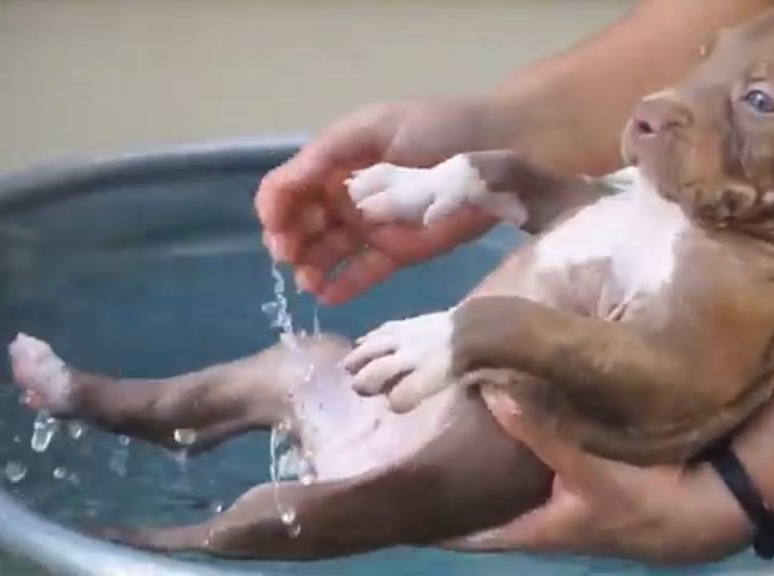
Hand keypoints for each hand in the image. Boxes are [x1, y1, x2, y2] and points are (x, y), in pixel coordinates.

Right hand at [255, 97, 514, 304]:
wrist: (498, 152)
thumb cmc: (438, 128)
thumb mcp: (375, 126)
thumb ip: (327, 153)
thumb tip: (282, 187)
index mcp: (337, 162)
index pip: (290, 188)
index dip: (275, 208)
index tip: (276, 225)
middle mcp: (347, 196)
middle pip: (302, 224)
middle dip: (289, 241)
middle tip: (290, 254)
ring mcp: (372, 227)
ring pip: (326, 252)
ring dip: (310, 268)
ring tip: (308, 280)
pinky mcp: (399, 252)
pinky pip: (363, 273)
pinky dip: (342, 285)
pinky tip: (326, 295)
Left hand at [445, 387, 751, 564]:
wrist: (703, 513)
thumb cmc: (640, 504)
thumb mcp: (586, 469)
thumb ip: (539, 430)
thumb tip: (490, 390)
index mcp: (532, 531)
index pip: (467, 534)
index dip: (431, 522)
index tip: (393, 505)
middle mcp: (541, 524)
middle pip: (484, 511)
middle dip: (454, 487)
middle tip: (416, 455)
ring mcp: (562, 509)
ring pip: (510, 491)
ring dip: (485, 470)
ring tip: (453, 435)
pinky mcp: (583, 491)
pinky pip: (538, 473)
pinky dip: (521, 452)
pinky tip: (514, 424)